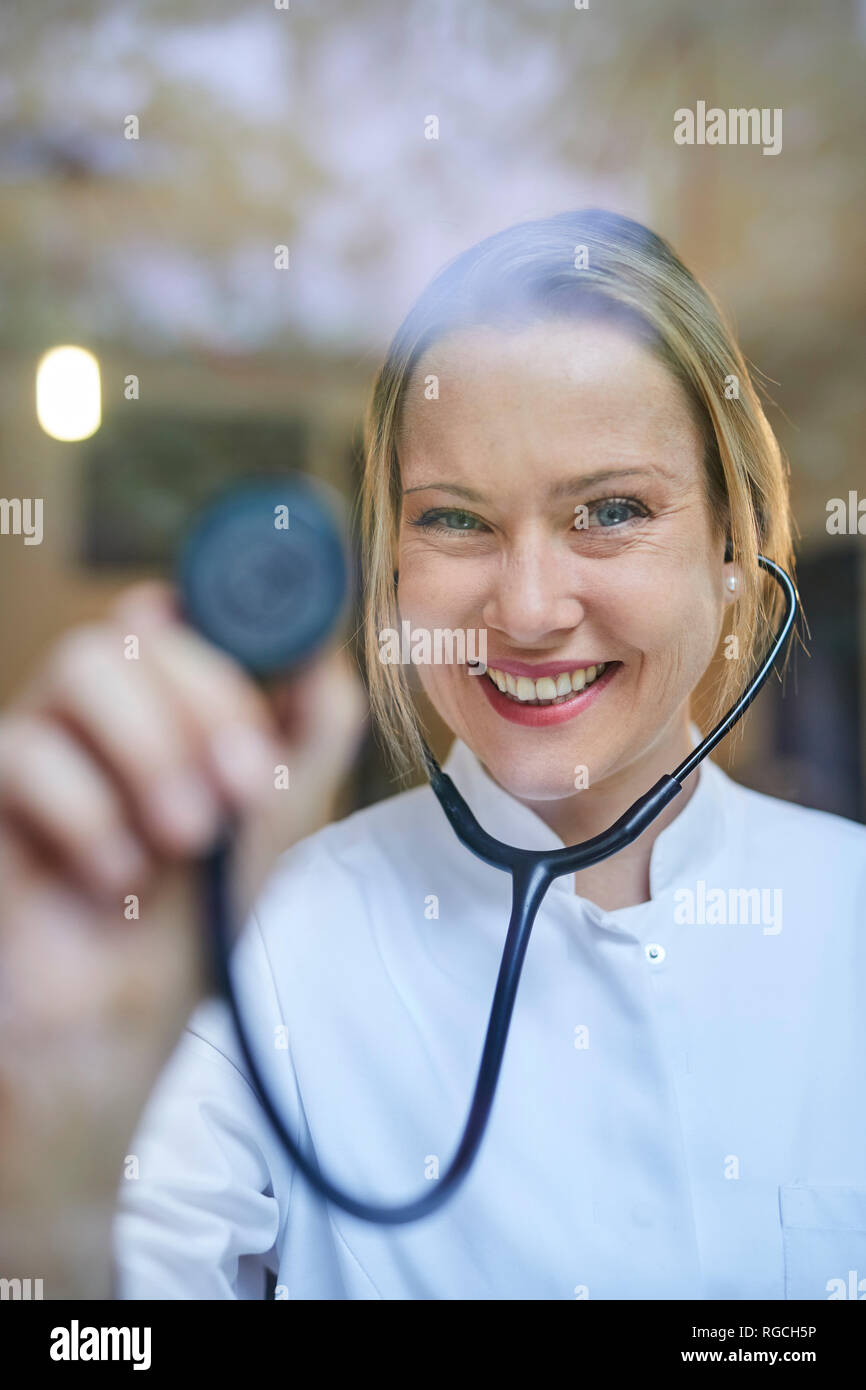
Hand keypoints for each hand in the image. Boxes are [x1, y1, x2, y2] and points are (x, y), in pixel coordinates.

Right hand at [0, 583, 367, 1295]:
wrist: (117, 1032)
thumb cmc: (193, 924)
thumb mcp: (274, 822)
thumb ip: (307, 734)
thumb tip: (325, 646)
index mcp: (177, 703)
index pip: (195, 604)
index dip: (236, 615)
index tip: (282, 673)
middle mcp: (109, 710)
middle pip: (144, 624)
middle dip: (210, 701)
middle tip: (243, 788)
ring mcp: (49, 744)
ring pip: (82, 662)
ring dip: (151, 745)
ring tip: (185, 836)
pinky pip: (24, 750)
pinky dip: (89, 814)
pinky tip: (117, 879)